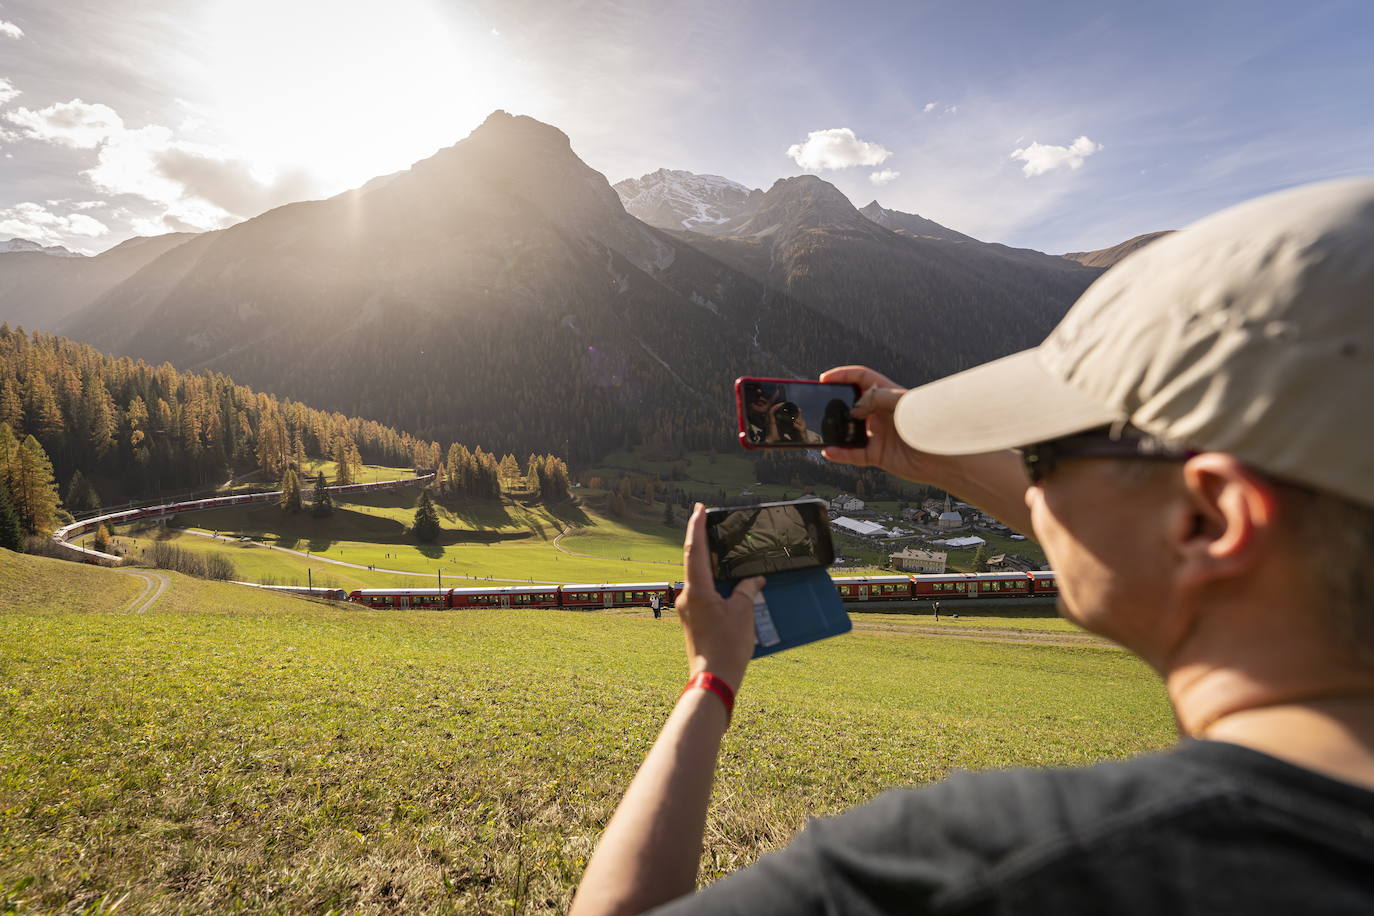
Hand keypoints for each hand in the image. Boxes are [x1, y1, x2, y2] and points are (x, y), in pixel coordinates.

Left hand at [675, 504, 764, 691]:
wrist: (713, 680)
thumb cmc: (727, 647)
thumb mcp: (743, 613)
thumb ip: (747, 591)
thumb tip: (752, 581)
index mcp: (696, 590)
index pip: (694, 550)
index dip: (696, 526)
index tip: (699, 508)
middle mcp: (687, 597)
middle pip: (693, 561)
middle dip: (702, 541)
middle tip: (712, 522)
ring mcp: (688, 610)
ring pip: (699, 579)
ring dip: (711, 564)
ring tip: (724, 551)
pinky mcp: (693, 621)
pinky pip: (704, 594)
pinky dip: (715, 584)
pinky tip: (729, 583)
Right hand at [819, 365, 944, 485]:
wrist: (946, 457)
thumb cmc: (930, 424)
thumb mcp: (902, 402)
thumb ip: (876, 398)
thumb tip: (853, 408)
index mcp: (888, 395)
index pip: (862, 379)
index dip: (844, 375)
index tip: (826, 378)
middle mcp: (881, 414)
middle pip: (852, 403)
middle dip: (835, 401)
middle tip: (819, 402)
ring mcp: (878, 434)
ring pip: (849, 430)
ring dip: (835, 429)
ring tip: (821, 427)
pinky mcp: (878, 455)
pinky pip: (853, 454)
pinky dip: (840, 453)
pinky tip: (830, 451)